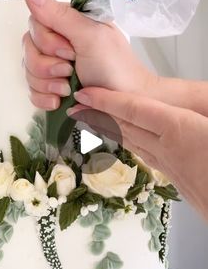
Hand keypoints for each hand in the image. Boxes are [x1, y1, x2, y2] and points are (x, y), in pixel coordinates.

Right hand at [23, 0, 153, 110]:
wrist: (124, 103)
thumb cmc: (115, 67)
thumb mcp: (89, 36)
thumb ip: (58, 14)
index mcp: (68, 24)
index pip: (35, 24)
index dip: (47, 41)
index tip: (69, 51)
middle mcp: (58, 43)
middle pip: (29, 50)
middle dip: (47, 66)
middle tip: (71, 70)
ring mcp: (54, 68)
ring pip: (28, 72)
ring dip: (47, 84)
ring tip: (68, 89)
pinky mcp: (52, 89)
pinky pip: (32, 92)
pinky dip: (44, 98)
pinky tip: (59, 100)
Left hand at [69, 87, 207, 217]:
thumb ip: (201, 109)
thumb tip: (178, 109)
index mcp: (180, 130)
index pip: (133, 110)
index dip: (106, 100)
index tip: (83, 93)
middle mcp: (167, 147)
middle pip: (124, 126)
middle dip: (95, 114)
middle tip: (73, 106)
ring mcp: (168, 164)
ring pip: (130, 140)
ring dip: (107, 127)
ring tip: (89, 119)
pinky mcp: (173, 175)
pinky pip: (143, 153)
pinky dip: (129, 142)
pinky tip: (126, 140)